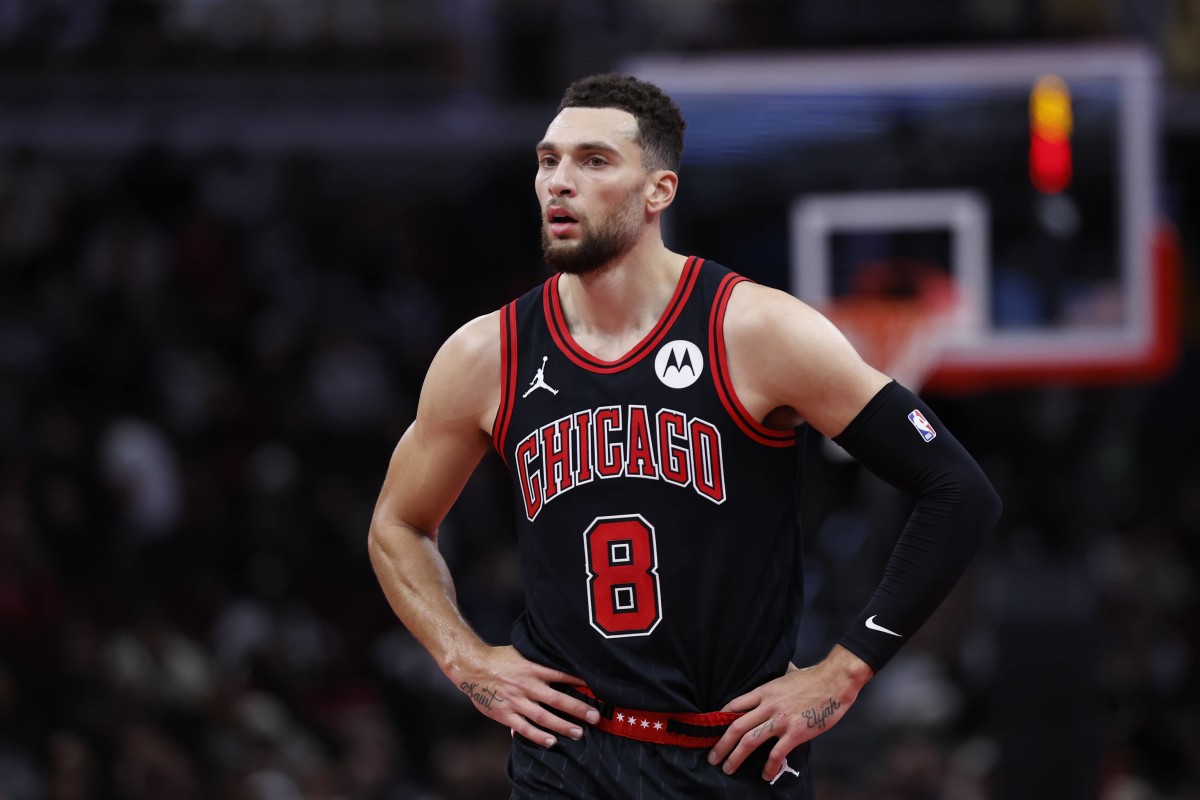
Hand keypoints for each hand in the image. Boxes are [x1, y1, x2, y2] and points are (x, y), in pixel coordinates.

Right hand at [450, 645, 600, 747]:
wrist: (472, 667)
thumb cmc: (499, 660)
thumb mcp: (522, 653)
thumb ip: (539, 662)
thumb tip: (560, 663)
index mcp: (532, 668)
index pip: (561, 675)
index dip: (579, 682)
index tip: (596, 688)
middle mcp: (527, 685)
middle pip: (557, 699)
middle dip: (578, 709)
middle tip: (595, 717)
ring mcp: (516, 701)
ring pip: (543, 717)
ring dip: (563, 726)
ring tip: (579, 733)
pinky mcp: (505, 714)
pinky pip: (524, 728)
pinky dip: (538, 736)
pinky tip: (551, 742)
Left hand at [708, 646, 871, 780]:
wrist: (834, 681)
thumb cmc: (812, 677)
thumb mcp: (785, 674)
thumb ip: (775, 682)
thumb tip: (773, 679)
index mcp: (764, 691)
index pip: (734, 705)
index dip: (720, 719)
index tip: (713, 730)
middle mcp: (767, 706)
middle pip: (736, 726)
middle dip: (721, 744)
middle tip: (712, 757)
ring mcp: (780, 720)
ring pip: (749, 741)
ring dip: (735, 757)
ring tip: (728, 768)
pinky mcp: (795, 733)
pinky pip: (776, 754)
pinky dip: (768, 767)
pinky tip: (765, 775)